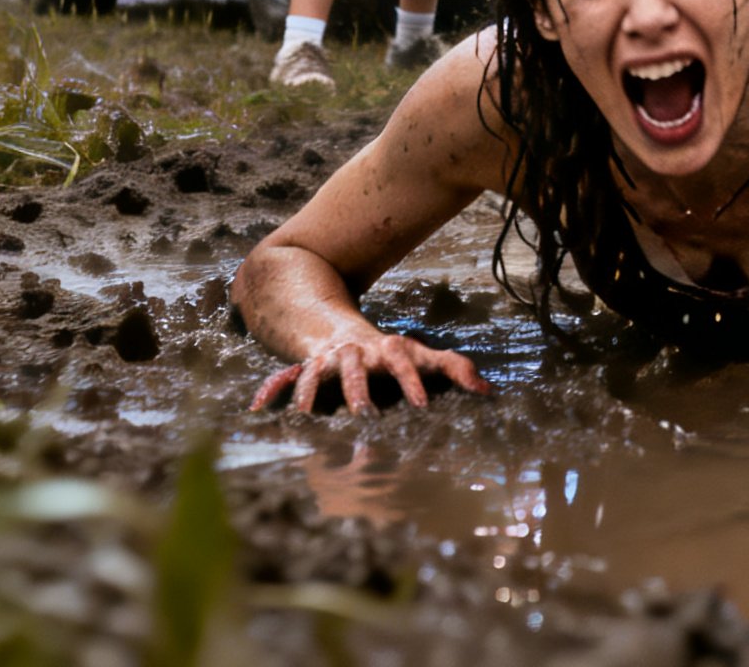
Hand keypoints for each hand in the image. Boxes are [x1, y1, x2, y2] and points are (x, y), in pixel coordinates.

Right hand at [249, 328, 491, 414]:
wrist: (342, 332)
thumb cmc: (389, 354)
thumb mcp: (423, 356)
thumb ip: (456, 370)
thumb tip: (489, 391)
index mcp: (388, 350)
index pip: (404, 362)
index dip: (413, 382)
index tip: (423, 405)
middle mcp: (357, 353)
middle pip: (356, 368)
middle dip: (358, 389)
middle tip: (365, 415)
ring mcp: (328, 360)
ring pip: (317, 373)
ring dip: (311, 392)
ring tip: (306, 417)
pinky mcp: (304, 369)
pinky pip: (284, 378)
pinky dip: (271, 391)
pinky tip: (259, 408)